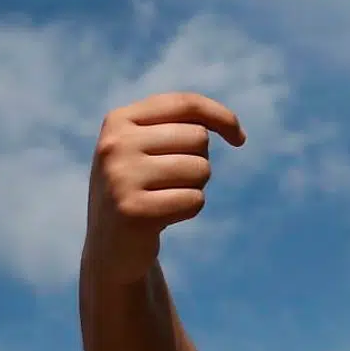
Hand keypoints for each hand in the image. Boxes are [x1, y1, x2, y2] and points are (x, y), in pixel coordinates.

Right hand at [85, 92, 245, 285]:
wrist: (110, 246)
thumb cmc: (142, 188)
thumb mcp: (149, 147)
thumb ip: (182, 125)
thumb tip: (236, 132)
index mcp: (118, 121)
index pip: (185, 104)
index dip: (222, 117)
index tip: (239, 139)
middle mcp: (115, 145)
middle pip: (198, 138)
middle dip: (199, 160)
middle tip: (171, 181)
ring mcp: (121, 177)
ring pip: (201, 169)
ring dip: (195, 186)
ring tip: (165, 197)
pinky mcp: (134, 211)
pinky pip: (195, 200)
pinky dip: (189, 209)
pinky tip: (164, 216)